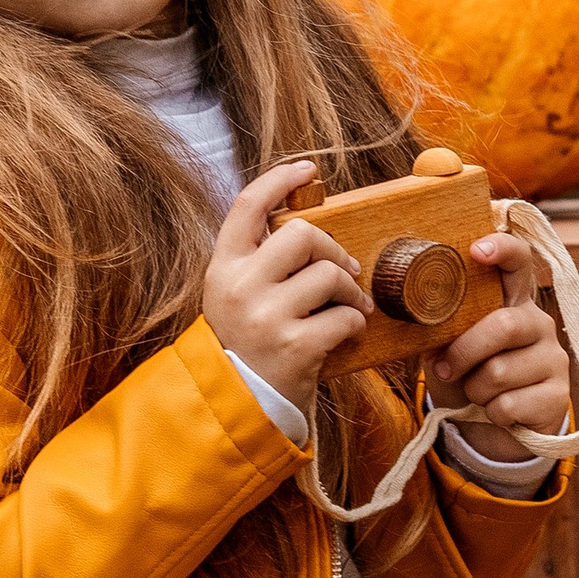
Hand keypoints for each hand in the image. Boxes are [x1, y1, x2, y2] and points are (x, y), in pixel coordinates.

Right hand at [201, 162, 370, 411]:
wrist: (236, 407)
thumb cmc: (245, 347)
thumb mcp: (234, 297)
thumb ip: (259, 263)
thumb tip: (309, 227)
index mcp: (222, 268)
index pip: (247, 206)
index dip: (279, 179)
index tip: (307, 170)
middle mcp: (239, 287)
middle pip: (302, 234)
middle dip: (333, 249)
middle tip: (344, 271)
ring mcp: (266, 316)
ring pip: (330, 273)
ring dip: (351, 291)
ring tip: (351, 307)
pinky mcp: (294, 346)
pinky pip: (345, 316)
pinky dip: (356, 323)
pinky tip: (347, 334)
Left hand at [430, 229, 570, 452]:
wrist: (491, 429)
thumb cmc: (468, 378)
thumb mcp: (447, 350)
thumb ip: (440, 331)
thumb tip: (418, 322)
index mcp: (512, 302)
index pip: (518, 263)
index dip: (502, 249)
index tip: (476, 250)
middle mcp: (539, 323)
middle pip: (503, 325)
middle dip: (464, 352)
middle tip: (445, 369)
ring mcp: (554, 359)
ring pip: (499, 372)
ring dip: (475, 389)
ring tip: (478, 392)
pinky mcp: (559, 396)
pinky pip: (509, 404)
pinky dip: (491, 413)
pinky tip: (497, 411)